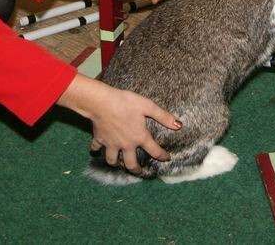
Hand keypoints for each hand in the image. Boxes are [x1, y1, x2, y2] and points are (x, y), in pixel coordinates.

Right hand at [57, 74, 180, 173]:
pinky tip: (96, 149)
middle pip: (131, 164)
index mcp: (140, 137)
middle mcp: (126, 144)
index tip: (166, 158)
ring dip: (116, 163)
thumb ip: (163, 116)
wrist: (101, 102)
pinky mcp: (99, 139)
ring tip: (118, 163)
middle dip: (136, 170)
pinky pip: (96, 148)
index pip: (154, 151)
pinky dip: (96, 150)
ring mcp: (111, 144)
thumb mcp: (147, 106)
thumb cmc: (125, 102)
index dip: (162, 155)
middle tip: (139, 172)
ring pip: (112, 160)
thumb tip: (179, 126)